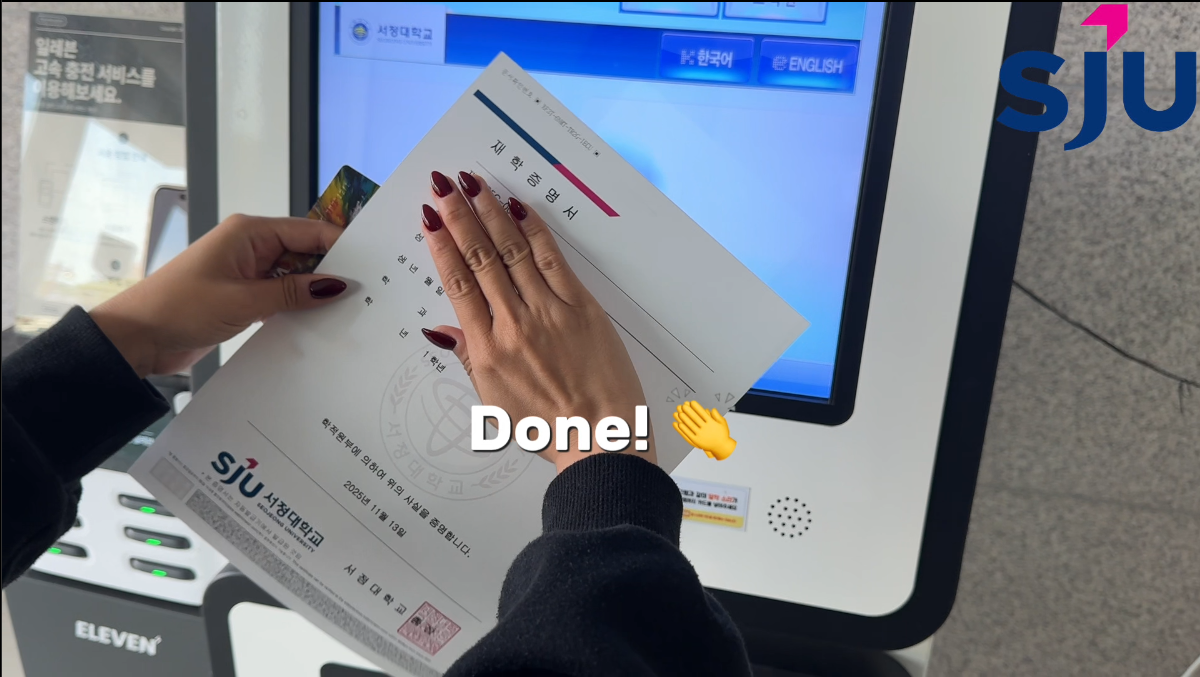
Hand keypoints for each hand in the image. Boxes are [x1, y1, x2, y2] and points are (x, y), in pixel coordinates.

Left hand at [90, 214, 349, 377]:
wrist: (136, 338)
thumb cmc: (180, 308)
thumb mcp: (244, 301)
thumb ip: (294, 292)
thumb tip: (339, 285)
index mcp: (249, 232)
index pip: (309, 231)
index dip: (341, 245)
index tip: (373, 263)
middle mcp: (251, 246)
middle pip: (306, 252)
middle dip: (333, 270)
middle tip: (370, 290)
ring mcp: (248, 272)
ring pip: (296, 277)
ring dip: (315, 293)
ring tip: (351, 309)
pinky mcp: (244, 296)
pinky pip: (282, 295)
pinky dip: (298, 307)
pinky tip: (320, 322)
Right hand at [419, 170, 654, 472]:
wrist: (600, 438)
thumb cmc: (548, 428)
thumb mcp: (494, 402)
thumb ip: (468, 358)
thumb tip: (441, 329)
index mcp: (487, 351)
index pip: (458, 284)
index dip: (441, 245)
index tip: (430, 216)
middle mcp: (513, 325)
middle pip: (480, 258)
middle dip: (460, 216)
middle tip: (445, 184)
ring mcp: (548, 313)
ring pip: (512, 252)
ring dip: (491, 212)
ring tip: (474, 183)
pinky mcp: (581, 308)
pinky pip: (553, 261)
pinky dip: (535, 231)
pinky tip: (519, 207)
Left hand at [673, 401, 736, 459]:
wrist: (721, 447)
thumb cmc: (722, 433)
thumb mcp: (722, 423)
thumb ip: (717, 416)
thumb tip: (712, 409)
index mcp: (712, 423)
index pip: (703, 413)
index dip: (697, 407)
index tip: (692, 402)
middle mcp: (706, 429)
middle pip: (696, 419)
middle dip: (689, 411)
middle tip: (683, 405)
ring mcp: (701, 435)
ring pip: (691, 426)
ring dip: (684, 419)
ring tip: (679, 413)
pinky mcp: (697, 441)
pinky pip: (689, 434)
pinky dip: (683, 429)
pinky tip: (679, 424)